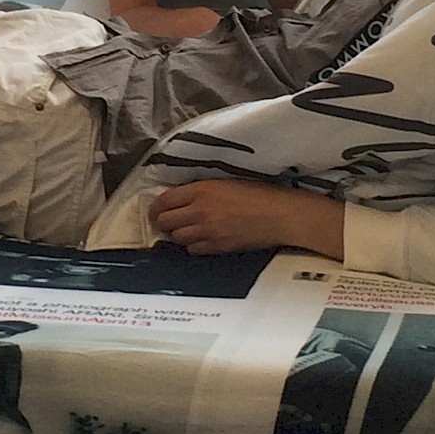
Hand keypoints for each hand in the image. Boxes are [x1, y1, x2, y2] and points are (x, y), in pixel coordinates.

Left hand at [150, 179, 344, 257]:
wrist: (279, 215)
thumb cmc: (257, 194)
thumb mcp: (223, 183)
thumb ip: (199, 191)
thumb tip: (180, 200)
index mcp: (200, 190)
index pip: (164, 201)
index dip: (155, 208)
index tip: (155, 210)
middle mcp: (199, 211)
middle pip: (165, 221)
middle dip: (162, 222)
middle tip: (166, 222)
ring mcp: (207, 231)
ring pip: (177, 238)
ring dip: (177, 234)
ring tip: (185, 230)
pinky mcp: (217, 247)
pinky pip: (193, 250)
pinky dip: (192, 246)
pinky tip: (200, 240)